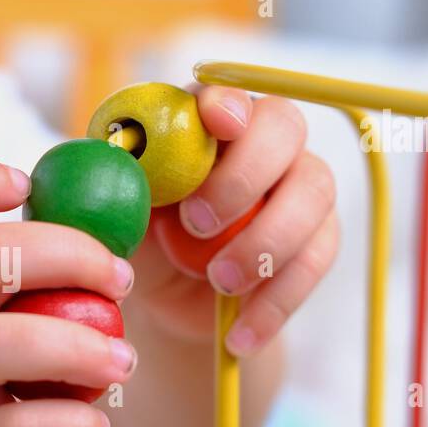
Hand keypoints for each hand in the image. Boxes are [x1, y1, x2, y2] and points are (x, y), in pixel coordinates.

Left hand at [128, 86, 338, 355]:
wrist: (167, 299)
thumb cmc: (137, 235)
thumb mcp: (116, 209)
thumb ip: (115, 176)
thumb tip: (109, 152)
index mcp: (205, 120)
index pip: (227, 91)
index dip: (227, 103)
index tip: (216, 122)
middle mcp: (262, 138)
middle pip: (284, 126)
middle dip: (244, 175)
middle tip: (198, 223)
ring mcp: (299, 184)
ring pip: (313, 193)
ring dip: (265, 242)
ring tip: (217, 283)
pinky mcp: (319, 236)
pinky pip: (316, 260)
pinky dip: (275, 302)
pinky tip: (238, 335)